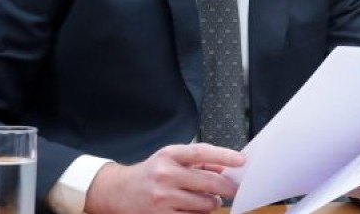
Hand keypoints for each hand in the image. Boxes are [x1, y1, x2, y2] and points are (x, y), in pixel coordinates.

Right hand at [84, 143, 244, 213]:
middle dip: (226, 188)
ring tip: (206, 199)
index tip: (241, 160)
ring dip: (212, 203)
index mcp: (169, 155)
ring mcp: (162, 197)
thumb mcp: (171, 158)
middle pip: (208, 182)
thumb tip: (227, 167)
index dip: (224, 156)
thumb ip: (200, 161)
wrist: (118, 191)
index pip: (202, 152)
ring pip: (205, 204)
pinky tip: (194, 209)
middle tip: (232, 189)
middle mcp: (165, 174)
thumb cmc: (150, 173)